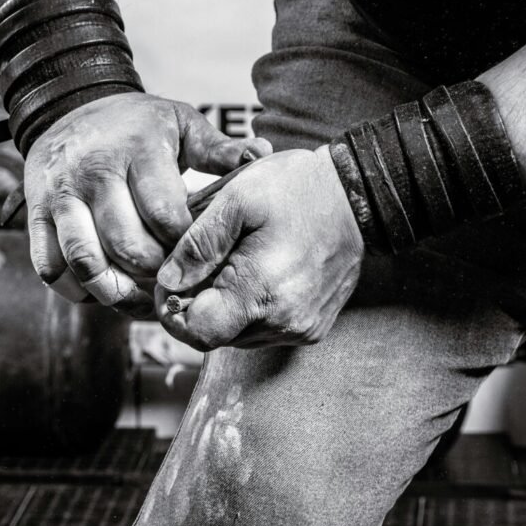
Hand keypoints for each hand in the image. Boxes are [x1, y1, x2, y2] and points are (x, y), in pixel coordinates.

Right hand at [25, 92, 271, 314]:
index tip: (199, 256)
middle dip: (155, 274)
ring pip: (86, 261)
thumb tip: (264, 155)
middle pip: (127, 245)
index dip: (185, 246)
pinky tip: (103, 288)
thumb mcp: (182, 123)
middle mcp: (94, 171)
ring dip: (116, 291)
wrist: (70, 104)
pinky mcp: (34, 212)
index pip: (163, 214)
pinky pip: (50, 266)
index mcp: (137, 149)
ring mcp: (59, 194)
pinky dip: (76, 289)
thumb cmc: (138, 124)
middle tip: (174, 281)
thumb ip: (220, 148)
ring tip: (140, 296)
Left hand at [155, 146, 363, 349]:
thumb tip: (168, 280)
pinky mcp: (313, 327)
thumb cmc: (297, 189)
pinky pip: (265, 330)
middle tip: (206, 262)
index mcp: (260, 291)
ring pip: (238, 335)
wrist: (357, 195)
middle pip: (215, 336)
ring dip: (226, 307)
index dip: (173, 310)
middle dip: (199, 304)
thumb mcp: (238, 198)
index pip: (197, 332)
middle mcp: (283, 321)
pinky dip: (252, 308)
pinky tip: (259, 272)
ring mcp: (301, 328)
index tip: (174, 280)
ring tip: (235, 263)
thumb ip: (198, 243)